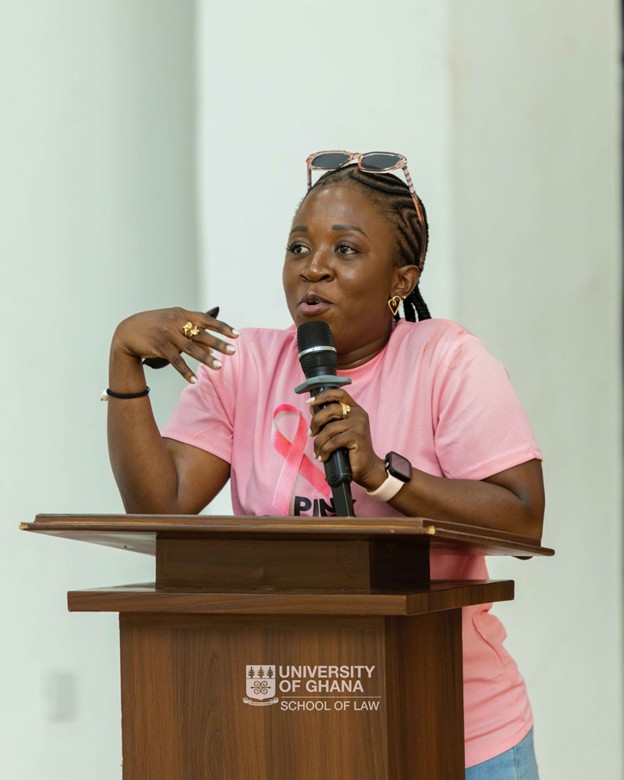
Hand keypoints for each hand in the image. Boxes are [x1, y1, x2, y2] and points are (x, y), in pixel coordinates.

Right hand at [111, 307, 238, 382]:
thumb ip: (191, 331)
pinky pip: (176, 362)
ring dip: (206, 358)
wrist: (127, 331)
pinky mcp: (160, 347)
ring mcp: (168, 335)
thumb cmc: (154, 327)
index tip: (236, 334)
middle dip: (219, 343)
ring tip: (219, 366)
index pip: (206, 319)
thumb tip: (211, 347)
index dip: (222, 327)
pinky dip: (186, 372)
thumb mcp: (172, 323)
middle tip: (233, 351)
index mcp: (181, 314)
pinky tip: (194, 380)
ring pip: (191, 348)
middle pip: (202, 334)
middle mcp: (176, 322)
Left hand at [307, 388, 385, 489]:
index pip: (339, 393)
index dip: (323, 396)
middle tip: (311, 433)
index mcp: (354, 409)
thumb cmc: (350, 449)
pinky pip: (333, 441)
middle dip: (316, 422)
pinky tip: (324, 457)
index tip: (310, 402)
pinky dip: (325, 450)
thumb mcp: (339, 430)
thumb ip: (329, 419)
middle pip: (330, 409)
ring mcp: (359, 424)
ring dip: (319, 442)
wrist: (366, 467)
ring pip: (329, 428)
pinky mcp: (357, 436)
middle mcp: (358, 414)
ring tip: (318, 451)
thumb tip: (312, 409)